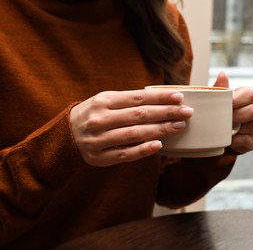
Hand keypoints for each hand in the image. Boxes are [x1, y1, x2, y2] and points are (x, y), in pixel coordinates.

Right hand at [70, 90, 193, 166]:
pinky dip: (143, 149)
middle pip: (140, 115)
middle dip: (166, 113)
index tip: (180, 97)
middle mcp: (100, 119)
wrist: (64, 137)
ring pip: (135, 134)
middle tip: (187, 112)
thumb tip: (162, 99)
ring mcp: (99, 139)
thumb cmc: (93, 115)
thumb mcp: (105, 101)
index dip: (160, 97)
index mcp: (103, 101)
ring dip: (160, 130)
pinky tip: (159, 145)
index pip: (137, 97)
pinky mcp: (100, 158)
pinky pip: (125, 154)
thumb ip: (128, 100)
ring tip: (179, 126)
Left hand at [213, 72, 252, 153]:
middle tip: (225, 118)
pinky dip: (237, 141)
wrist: (216, 136)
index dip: (239, 99)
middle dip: (239, 115)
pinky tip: (228, 140)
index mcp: (246, 98)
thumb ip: (219, 89)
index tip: (227, 103)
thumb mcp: (216, 101)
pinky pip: (249, 140)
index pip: (250, 94)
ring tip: (225, 129)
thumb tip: (222, 74)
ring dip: (238, 128)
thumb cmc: (218, 114)